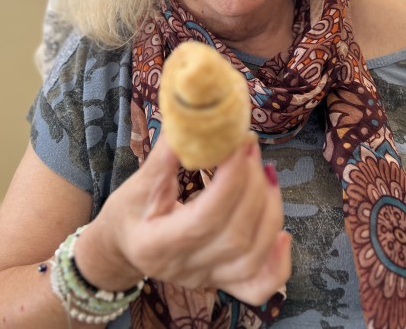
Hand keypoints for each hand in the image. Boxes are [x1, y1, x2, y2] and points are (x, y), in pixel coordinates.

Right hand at [76, 134, 290, 305]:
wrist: (122, 248)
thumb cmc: (129, 212)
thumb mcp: (138, 183)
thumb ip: (167, 156)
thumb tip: (192, 120)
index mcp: (156, 245)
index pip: (205, 218)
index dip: (231, 180)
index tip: (239, 144)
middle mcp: (184, 269)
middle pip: (235, 236)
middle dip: (253, 187)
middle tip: (250, 148)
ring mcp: (207, 279)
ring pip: (254, 259)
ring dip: (270, 212)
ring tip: (265, 174)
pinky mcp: (222, 281)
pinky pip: (260, 285)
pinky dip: (279, 263)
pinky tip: (283, 233)